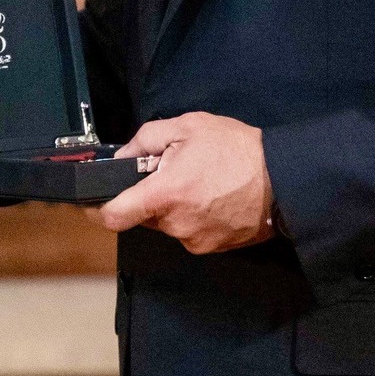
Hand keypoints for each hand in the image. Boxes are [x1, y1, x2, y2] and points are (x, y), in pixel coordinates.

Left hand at [98, 113, 275, 253]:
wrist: (285, 179)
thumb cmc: (236, 148)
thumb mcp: (187, 126)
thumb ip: (146, 139)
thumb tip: (121, 157)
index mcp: (165, 195)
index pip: (114, 216)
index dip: (97, 209)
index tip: (89, 201)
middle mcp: (176, 225)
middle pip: (144, 216)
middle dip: (150, 196)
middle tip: (173, 172)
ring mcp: (196, 241)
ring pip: (169, 224)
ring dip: (175, 207)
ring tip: (201, 182)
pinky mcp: (214, 249)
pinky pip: (191, 233)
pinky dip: (194, 217)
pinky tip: (214, 198)